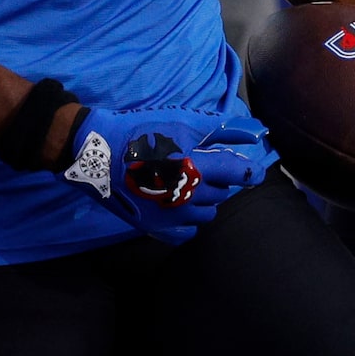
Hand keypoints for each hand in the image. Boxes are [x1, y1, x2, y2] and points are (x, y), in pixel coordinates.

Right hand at [57, 104, 273, 245]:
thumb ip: (224, 129)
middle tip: (203, 166)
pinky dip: (188, 223)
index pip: (241, 174)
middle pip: (222, 193)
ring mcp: (172, 215)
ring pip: (207, 214)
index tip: (249, 169)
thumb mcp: (185, 121)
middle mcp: (189, 196)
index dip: (249, 170)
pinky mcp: (155, 227)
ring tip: (189, 185)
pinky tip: (180, 208)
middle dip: (219, 180)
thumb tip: (256, 133)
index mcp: (199, 167)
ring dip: (205, 201)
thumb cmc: (143, 132)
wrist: (98, 152)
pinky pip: (186, 233)